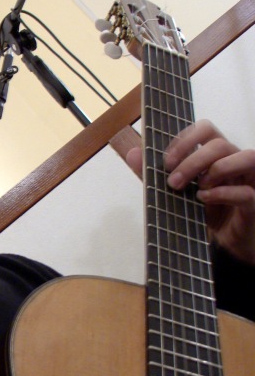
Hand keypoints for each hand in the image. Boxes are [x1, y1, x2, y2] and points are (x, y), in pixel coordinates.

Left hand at [127, 121, 254, 263]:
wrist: (224, 245)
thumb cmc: (205, 213)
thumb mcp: (176, 193)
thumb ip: (155, 175)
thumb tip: (133, 153)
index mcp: (217, 154)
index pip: (206, 129)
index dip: (185, 139)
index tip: (166, 161)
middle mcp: (236, 162)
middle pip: (220, 143)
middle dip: (193, 160)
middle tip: (173, 182)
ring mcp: (249, 180)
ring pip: (246, 156)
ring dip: (217, 169)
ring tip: (198, 188)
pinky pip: (247, 192)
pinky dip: (224, 193)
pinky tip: (205, 199)